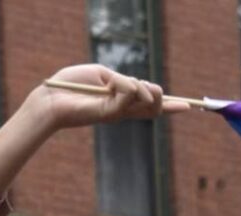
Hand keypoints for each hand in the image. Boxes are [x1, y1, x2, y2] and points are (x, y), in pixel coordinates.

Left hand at [25, 63, 167, 130]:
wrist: (51, 97)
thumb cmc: (72, 85)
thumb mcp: (103, 75)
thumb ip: (122, 80)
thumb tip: (137, 88)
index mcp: (122, 101)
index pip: (151, 106)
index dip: (171, 106)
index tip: (189, 106)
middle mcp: (122, 110)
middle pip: (155, 107)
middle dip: (158, 94)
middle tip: (142, 86)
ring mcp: (117, 114)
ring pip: (146, 102)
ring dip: (141, 87)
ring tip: (119, 83)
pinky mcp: (108, 114)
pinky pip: (128, 98)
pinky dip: (124, 85)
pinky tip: (111, 83)